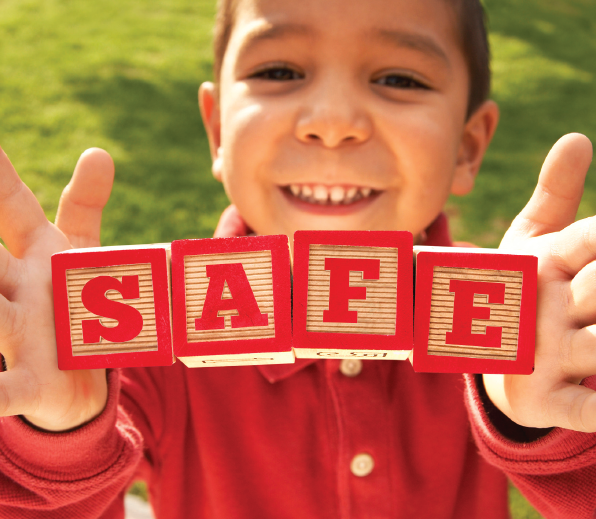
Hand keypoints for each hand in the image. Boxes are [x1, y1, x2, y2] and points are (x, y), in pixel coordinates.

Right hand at [0, 147, 113, 430]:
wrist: (73, 373)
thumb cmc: (70, 300)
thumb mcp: (79, 250)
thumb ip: (84, 204)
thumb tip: (98, 151)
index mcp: (34, 255)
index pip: (12, 205)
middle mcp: (15, 290)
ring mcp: (16, 336)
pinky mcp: (27, 382)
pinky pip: (5, 392)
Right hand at [483, 133, 595, 431]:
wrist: (484, 350)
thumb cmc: (522, 286)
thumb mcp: (534, 241)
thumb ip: (556, 192)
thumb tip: (575, 136)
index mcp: (542, 263)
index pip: (586, 239)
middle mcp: (540, 306)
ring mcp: (539, 354)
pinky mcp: (542, 399)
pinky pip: (579, 409)